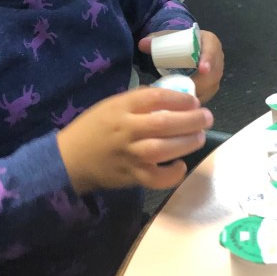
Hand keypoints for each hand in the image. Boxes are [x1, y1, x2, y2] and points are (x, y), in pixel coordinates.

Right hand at [57, 87, 213, 192]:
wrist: (70, 159)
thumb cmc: (94, 128)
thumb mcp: (112, 105)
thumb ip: (139, 102)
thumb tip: (173, 100)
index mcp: (121, 107)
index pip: (155, 98)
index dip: (180, 99)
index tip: (194, 101)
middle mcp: (126, 129)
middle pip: (163, 123)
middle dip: (191, 120)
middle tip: (206, 118)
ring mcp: (129, 155)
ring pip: (162, 149)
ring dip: (186, 143)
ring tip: (198, 137)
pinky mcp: (131, 176)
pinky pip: (156, 178)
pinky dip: (172, 173)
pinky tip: (180, 165)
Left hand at [137, 28, 224, 102]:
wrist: (188, 48)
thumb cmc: (181, 42)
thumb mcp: (170, 37)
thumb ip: (156, 40)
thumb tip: (142, 44)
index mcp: (210, 42)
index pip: (212, 50)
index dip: (208, 60)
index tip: (202, 69)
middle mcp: (217, 60)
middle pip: (212, 73)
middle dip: (200, 83)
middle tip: (184, 90)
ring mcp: (215, 75)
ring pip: (209, 87)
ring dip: (195, 94)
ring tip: (179, 100)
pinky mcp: (211, 88)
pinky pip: (205, 96)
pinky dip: (193, 102)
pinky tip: (181, 106)